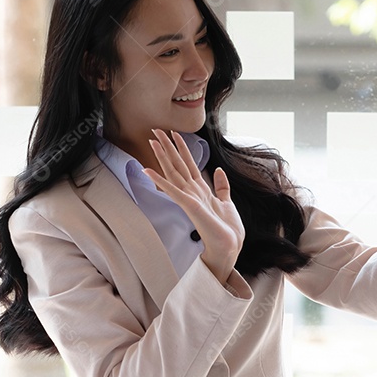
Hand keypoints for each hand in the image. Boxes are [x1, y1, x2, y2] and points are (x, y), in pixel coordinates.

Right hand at [142, 129, 244, 283]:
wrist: (229, 246)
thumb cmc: (226, 229)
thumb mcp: (226, 202)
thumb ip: (221, 186)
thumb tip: (218, 170)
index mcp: (201, 190)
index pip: (188, 164)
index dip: (182, 148)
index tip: (174, 133)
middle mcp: (192, 192)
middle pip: (177, 164)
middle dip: (168, 146)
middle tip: (156, 130)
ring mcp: (188, 198)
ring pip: (173, 172)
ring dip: (162, 156)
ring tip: (152, 140)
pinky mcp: (188, 205)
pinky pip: (172, 190)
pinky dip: (160, 180)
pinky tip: (148, 169)